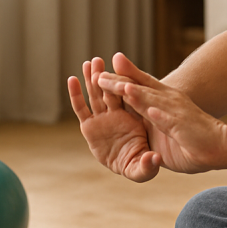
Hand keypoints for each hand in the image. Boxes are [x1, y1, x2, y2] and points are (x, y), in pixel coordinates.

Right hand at [67, 57, 160, 181]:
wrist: (132, 167)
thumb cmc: (143, 163)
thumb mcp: (146, 166)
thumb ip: (148, 164)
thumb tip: (154, 161)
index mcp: (136, 118)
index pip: (131, 100)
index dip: (127, 87)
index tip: (123, 75)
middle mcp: (119, 115)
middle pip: (112, 92)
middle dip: (106, 77)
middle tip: (100, 60)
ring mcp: (104, 120)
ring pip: (97, 95)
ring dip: (93, 79)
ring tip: (89, 63)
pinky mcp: (89, 128)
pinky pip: (81, 109)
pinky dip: (76, 95)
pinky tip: (72, 80)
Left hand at [98, 62, 226, 174]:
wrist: (223, 147)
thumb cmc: (197, 140)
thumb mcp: (169, 126)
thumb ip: (154, 121)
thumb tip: (141, 118)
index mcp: (165, 102)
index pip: (141, 86)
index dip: (123, 78)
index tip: (103, 72)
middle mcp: (169, 101)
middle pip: (139, 87)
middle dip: (118, 80)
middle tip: (97, 73)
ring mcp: (175, 111)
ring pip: (148, 97)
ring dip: (129, 90)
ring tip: (110, 82)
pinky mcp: (181, 124)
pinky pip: (163, 116)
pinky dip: (151, 110)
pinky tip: (138, 103)